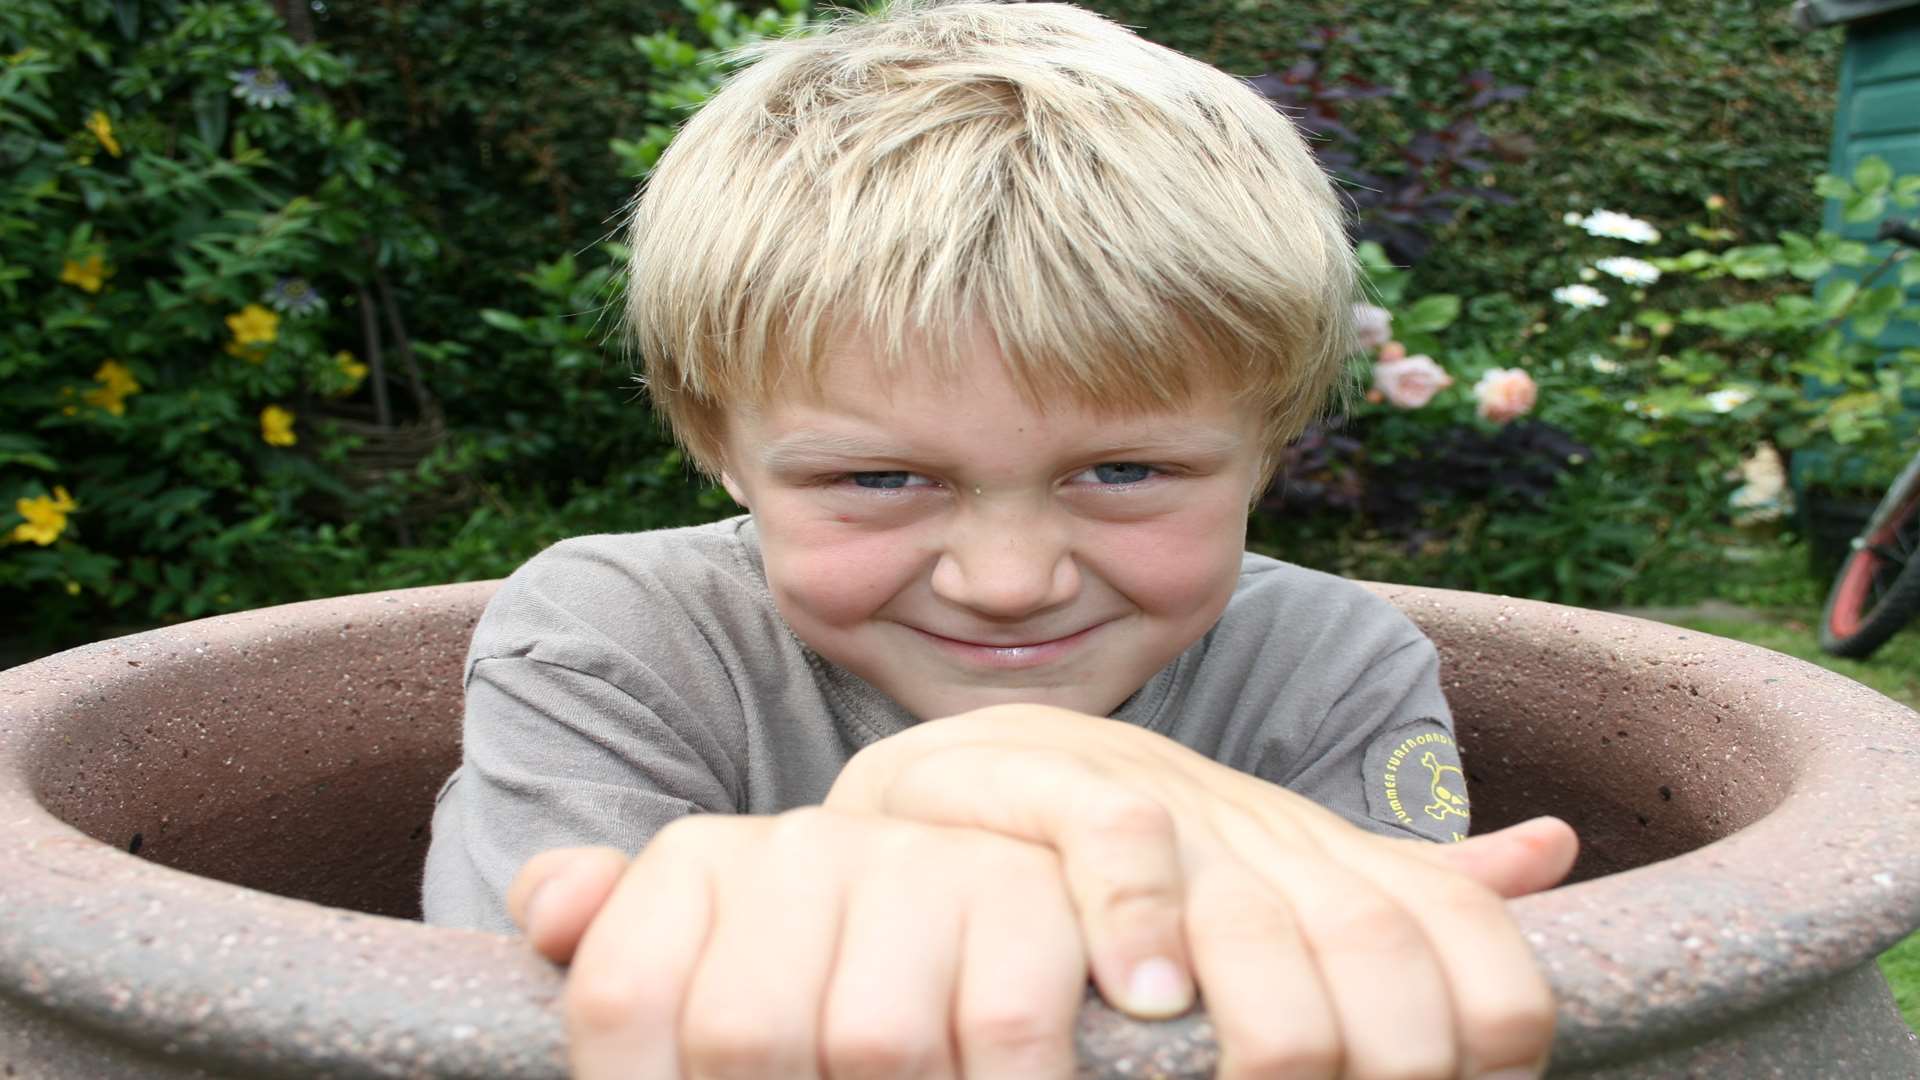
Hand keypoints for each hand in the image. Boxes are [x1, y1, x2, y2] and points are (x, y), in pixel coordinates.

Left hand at [509, 808, 1088, 1078]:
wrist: (998, 873)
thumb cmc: (829, 969)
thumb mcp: (711, 960)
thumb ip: (623, 956)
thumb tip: (551, 914)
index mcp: (700, 862)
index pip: (621, 996)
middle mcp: (803, 843)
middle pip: (741, 1036)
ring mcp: (918, 862)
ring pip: (869, 1047)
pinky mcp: (1025, 900)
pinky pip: (999, 1037)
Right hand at [823, 704, 1577, 1078]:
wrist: (976, 773)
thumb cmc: (1140, 860)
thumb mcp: (1280, 875)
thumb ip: (1405, 891)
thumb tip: (1555, 848)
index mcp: (1322, 854)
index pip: (1458, 930)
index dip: (1495, 1026)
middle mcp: (1254, 826)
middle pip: (1375, 939)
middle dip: (1394, 1056)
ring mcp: (1153, 804)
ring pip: (1256, 911)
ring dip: (1280, 1027)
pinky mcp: (1046, 781)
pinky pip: (1116, 840)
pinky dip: (1135, 924)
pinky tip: (1142, 1002)